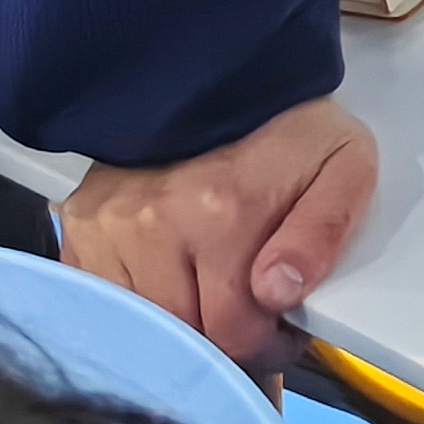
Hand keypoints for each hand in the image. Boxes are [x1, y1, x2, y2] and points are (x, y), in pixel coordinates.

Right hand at [59, 95, 377, 362]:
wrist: (223, 78)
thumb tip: (278, 294)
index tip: (280, 332)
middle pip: (182, 335)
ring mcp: (108, 226)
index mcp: (222, 213)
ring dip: (176, 326)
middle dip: (221, 340)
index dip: (265, 345)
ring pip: (139, 325)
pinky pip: (101, 300)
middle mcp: (154, 223)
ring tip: (208, 300)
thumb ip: (322, 234)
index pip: (232, 331)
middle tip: (246, 318)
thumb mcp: (343, 168)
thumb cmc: (289, 132)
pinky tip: (166, 288)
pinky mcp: (79, 226)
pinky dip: (133, 309)